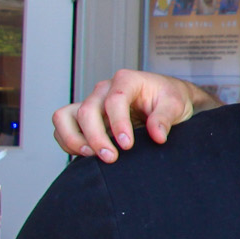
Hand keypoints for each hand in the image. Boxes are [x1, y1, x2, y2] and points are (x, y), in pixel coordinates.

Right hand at [52, 70, 202, 161]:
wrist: (166, 99)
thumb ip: (165, 118)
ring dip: (74, 139)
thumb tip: (157, 135)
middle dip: (96, 137)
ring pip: (65, 116)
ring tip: (91, 156)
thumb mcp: (176, 104)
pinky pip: (64, 126)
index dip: (118, 124)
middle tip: (111, 158)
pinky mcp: (86, 117)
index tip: (127, 145)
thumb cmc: (169, 98)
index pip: (114, 100)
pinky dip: (67, 141)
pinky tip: (85, 154)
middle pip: (87, 111)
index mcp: (127, 80)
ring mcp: (92, 102)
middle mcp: (104, 89)